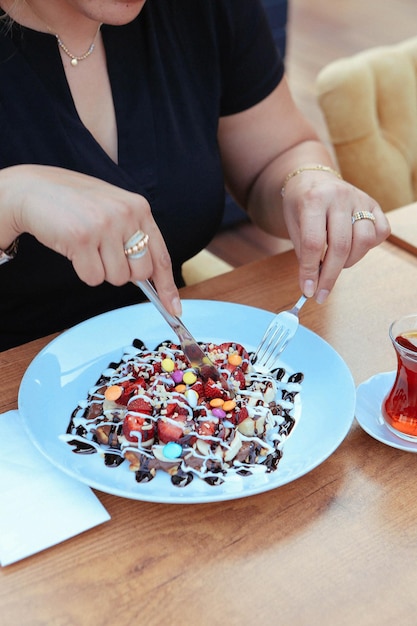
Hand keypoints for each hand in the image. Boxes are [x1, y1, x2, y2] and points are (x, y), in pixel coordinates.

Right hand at [2, 164, 180, 315]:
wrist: (35, 189)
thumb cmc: (75, 203)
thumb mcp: (113, 209)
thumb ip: (133, 234)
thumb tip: (148, 276)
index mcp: (139, 208)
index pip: (160, 255)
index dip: (167, 286)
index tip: (174, 308)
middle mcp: (126, 215)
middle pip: (140, 273)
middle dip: (123, 272)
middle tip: (103, 253)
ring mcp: (104, 226)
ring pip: (116, 278)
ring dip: (100, 270)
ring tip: (87, 246)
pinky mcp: (82, 238)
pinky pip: (93, 277)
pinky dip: (83, 271)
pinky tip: (74, 249)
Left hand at [282, 171, 390, 301]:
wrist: (313, 178)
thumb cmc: (301, 206)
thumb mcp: (293, 225)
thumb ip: (304, 252)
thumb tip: (312, 284)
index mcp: (314, 199)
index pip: (314, 242)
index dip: (311, 271)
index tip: (308, 290)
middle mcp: (339, 196)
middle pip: (340, 245)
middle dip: (330, 276)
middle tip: (322, 293)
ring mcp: (359, 198)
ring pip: (364, 240)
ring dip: (350, 261)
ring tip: (336, 262)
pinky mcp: (374, 203)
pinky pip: (380, 231)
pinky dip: (369, 246)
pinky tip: (353, 247)